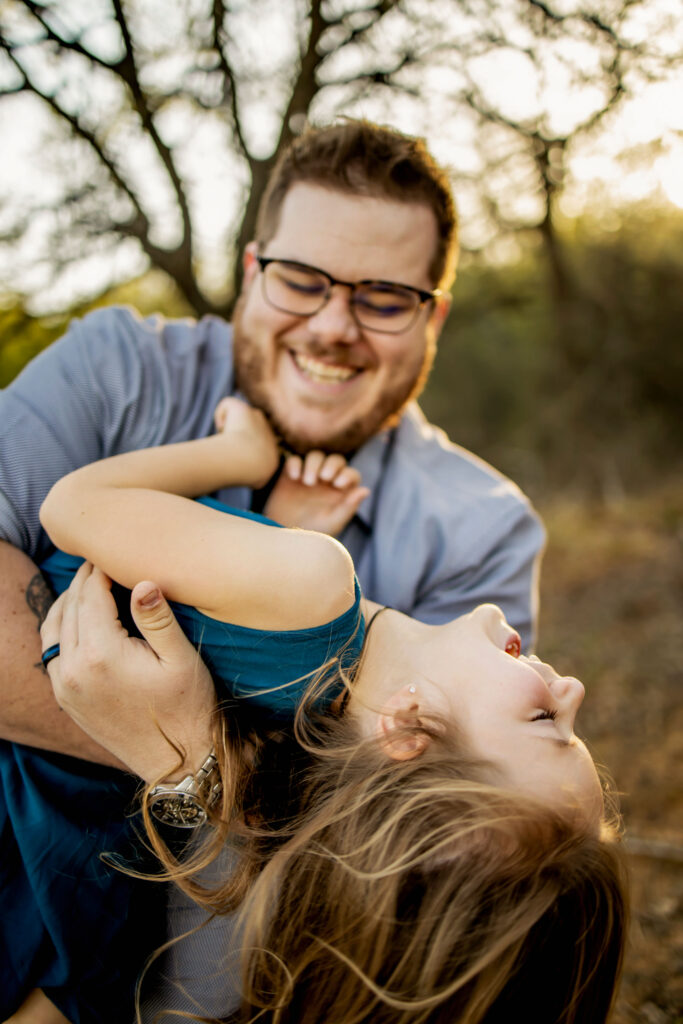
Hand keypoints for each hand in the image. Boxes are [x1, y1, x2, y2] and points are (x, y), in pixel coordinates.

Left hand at [41, 563, 215, 781]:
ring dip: (69, 601)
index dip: (102, 569)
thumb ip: (157, 618)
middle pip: (70, 607)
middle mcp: (73, 670)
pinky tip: (79, 618)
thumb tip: (142, 581)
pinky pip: (51, 652)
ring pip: (53, 627)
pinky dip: (60, 627)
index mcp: (101, 655)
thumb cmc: (187, 707)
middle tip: (103, 561)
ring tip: (90, 584)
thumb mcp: (180, 659)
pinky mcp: (65, 699)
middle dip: (85, 580)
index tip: (115, 553)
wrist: (177, 761)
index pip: (91, 594)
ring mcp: (64, 687)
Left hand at [214, 396, 279, 487]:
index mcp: (273, 446)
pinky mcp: (242, 408)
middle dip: (240, 436)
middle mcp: (267, 428)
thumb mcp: (261, 480)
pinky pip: (228, 405)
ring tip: (225, 441)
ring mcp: (256, 415)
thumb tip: (252, 474)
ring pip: (238, 416)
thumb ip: (257, 475)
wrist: (247, 460)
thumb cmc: (251, 472)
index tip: (239, 459)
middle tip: (231, 450)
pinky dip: (221, 415)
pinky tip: (220, 428)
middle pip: (250, 428)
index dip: (247, 449)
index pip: (259, 443)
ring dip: (230, 427)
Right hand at [264, 451, 369, 535]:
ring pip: (316, 456)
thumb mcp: (333, 521)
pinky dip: (295, 464)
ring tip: (308, 482)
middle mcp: (328, 479)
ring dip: (313, 465)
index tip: (338, 484)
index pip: (351, 474)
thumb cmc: (314, 531)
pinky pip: (295, 460)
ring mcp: (310, 474)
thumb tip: (366, 490)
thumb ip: (349, 506)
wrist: (286, 535)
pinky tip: (294, 477)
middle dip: (331, 465)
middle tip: (324, 478)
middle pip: (335, 460)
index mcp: (342, 490)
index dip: (347, 475)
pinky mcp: (291, 474)